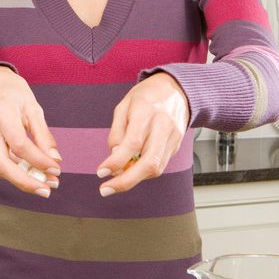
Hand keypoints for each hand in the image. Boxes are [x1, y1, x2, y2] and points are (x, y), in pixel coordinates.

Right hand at [0, 66, 60, 196]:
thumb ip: (44, 135)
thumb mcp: (33, 107)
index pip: (20, 145)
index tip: (56, 169)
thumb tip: (55, 160)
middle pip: (2, 164)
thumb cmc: (13, 93)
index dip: (39, 161)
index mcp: (1, 112)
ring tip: (43, 184)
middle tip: (46, 190)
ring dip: (22, 180)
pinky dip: (16, 171)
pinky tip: (31, 174)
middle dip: (25, 182)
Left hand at [96, 73, 189, 195]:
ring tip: (117, 178)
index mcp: (147, 112)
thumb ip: (117, 132)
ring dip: (134, 179)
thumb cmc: (146, 96)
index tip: (101, 172)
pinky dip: (143, 172)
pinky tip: (132, 169)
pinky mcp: (177, 145)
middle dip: (126, 181)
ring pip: (156, 168)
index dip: (116, 162)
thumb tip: (114, 156)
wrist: (177, 89)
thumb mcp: (124, 106)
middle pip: (148, 162)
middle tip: (106, 189)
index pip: (132, 143)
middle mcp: (163, 126)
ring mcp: (173, 138)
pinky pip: (160, 165)